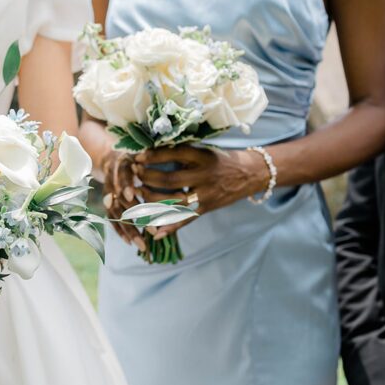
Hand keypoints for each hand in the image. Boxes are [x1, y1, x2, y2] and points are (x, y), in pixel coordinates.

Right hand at [101, 149, 147, 253]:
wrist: (111, 157)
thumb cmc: (138, 156)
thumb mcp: (146, 153)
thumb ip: (157, 161)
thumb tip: (180, 182)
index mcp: (122, 164)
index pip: (121, 175)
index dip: (125, 185)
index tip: (132, 196)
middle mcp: (112, 180)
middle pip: (119, 200)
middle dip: (135, 216)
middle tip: (153, 230)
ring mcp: (108, 193)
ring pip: (115, 214)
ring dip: (129, 230)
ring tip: (142, 245)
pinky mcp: (107, 203)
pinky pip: (111, 219)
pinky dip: (120, 231)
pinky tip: (129, 242)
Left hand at [132, 146, 270, 238]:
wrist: (250, 174)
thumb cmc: (221, 160)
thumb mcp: (204, 152)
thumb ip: (183, 154)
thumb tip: (151, 153)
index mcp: (202, 157)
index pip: (174, 154)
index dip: (153, 156)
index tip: (137, 156)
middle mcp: (204, 176)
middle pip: (170, 179)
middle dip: (148, 177)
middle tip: (134, 174)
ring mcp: (206, 194)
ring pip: (174, 201)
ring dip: (152, 200)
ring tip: (137, 195)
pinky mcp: (207, 209)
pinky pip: (185, 220)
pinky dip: (169, 227)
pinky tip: (154, 232)